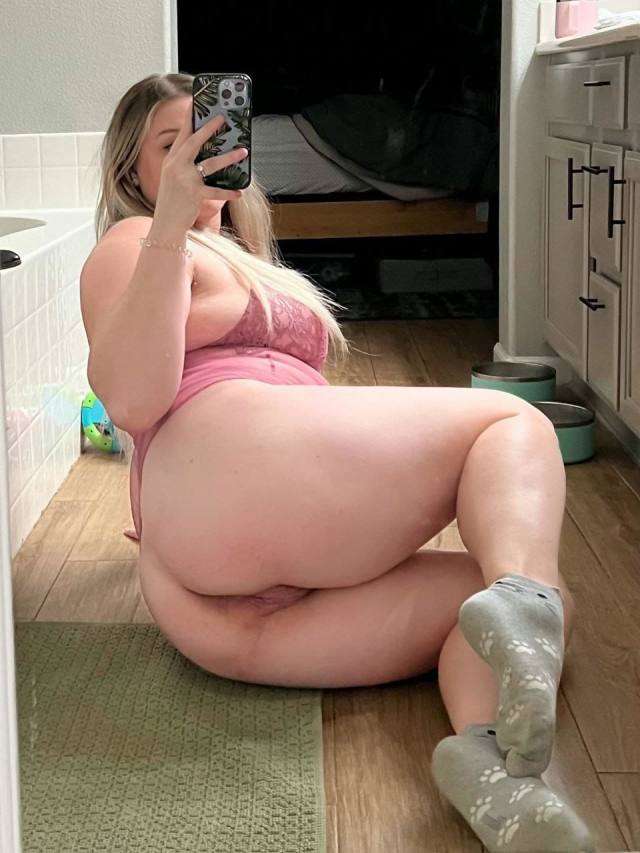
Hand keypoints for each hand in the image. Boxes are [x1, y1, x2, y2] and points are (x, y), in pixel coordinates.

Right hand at [153, 106, 248, 231]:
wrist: (165, 224)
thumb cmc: (173, 202)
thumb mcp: (173, 178)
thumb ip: (184, 164)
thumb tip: (205, 154)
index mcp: (171, 160)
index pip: (182, 135)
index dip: (189, 119)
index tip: (196, 103)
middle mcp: (176, 166)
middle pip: (194, 142)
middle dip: (209, 128)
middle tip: (222, 118)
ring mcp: (185, 180)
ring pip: (211, 164)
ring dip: (229, 157)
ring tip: (243, 151)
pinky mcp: (194, 194)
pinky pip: (216, 191)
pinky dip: (228, 193)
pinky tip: (239, 192)